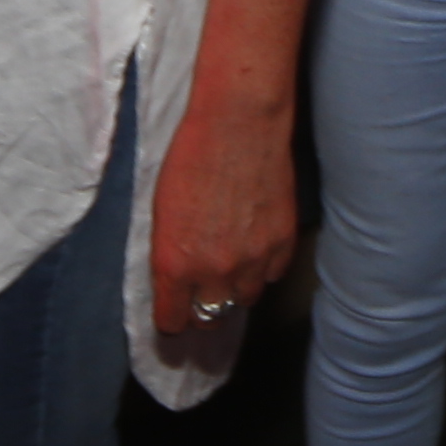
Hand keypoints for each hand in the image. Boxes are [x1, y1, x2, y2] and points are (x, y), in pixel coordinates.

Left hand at [148, 91, 296, 367]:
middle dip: (202, 308)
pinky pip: (272, 275)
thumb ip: (170, 255)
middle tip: (201, 291)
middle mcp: (213, 271)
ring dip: (235, 288)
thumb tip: (177, 282)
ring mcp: (252, 260)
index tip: (174, 312)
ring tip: (230, 263)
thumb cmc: (190, 157)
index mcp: (174, 264)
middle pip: (210, 319)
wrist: (238, 124)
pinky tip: (255, 243)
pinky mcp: (282, 244)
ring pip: (244, 299)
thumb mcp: (162, 212)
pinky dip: (263, 266)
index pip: (173, 322)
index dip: (172, 318)